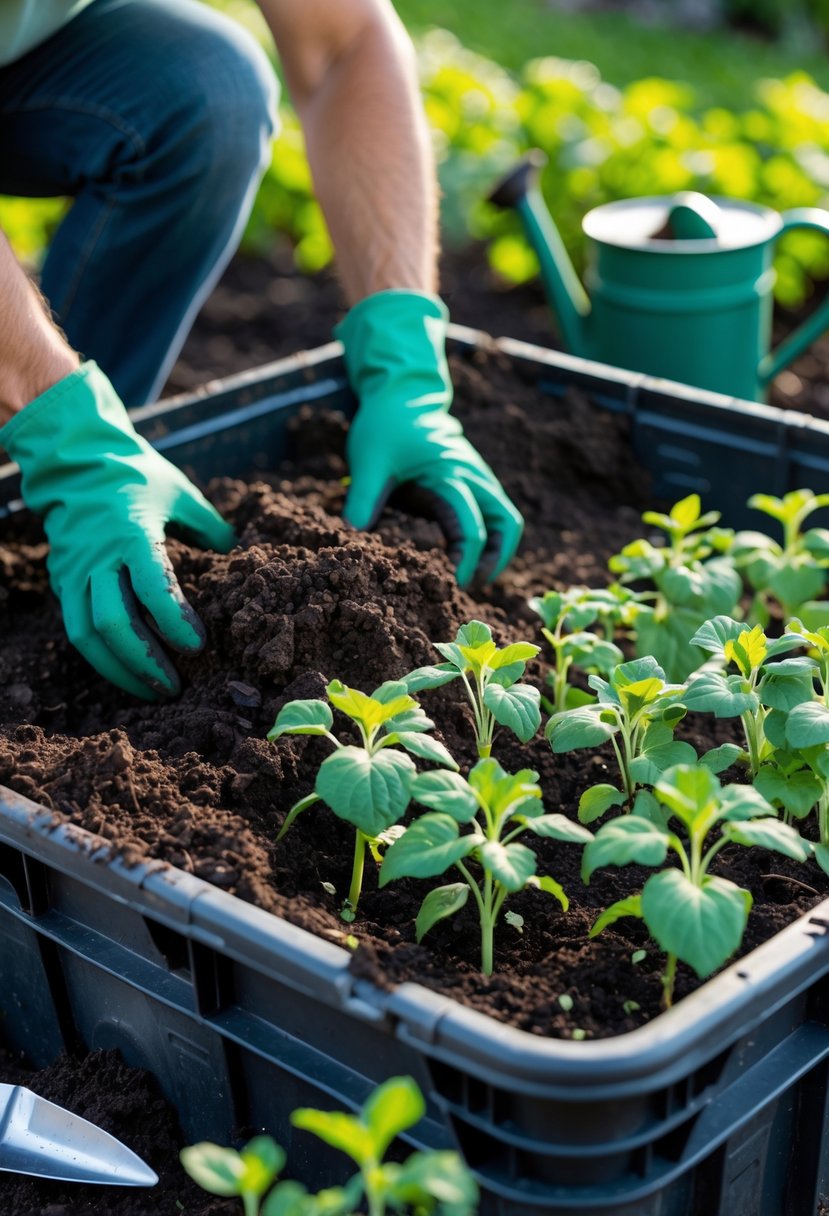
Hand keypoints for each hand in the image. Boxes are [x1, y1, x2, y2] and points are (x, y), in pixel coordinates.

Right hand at [0, 362, 234, 698]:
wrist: (76, 460)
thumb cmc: (136, 475)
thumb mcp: (180, 492)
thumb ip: (211, 527)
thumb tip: (240, 559)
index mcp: (131, 533)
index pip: (150, 587)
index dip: (174, 621)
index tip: (198, 645)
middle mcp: (97, 557)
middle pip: (113, 622)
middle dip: (145, 661)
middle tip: (176, 686)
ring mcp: (73, 572)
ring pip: (87, 635)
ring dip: (119, 670)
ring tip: (153, 691)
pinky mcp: (62, 582)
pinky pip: (76, 629)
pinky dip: (101, 657)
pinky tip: (129, 672)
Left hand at [335, 291, 522, 586]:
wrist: (403, 391)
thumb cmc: (387, 423)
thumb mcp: (369, 457)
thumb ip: (365, 496)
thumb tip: (356, 535)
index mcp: (452, 474)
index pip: (472, 527)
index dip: (466, 561)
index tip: (451, 585)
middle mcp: (474, 477)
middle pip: (506, 525)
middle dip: (494, 560)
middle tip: (468, 586)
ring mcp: (478, 477)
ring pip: (506, 519)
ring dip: (496, 550)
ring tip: (473, 577)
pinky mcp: (473, 479)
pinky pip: (494, 511)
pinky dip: (489, 536)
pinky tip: (465, 554)